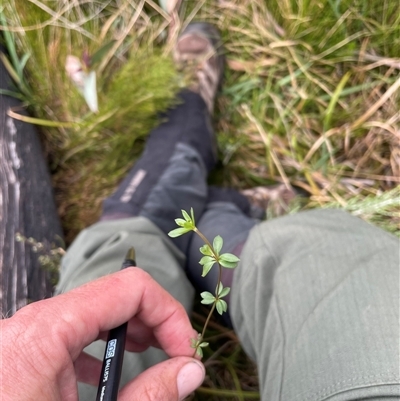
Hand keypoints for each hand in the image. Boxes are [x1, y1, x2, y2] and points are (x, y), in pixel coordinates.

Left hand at [1, 267, 203, 400]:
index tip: (184, 351)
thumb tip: (191, 370)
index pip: (131, 287)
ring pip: (93, 312)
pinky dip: (98, 344)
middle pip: (113, 296)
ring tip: (149, 357)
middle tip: (174, 357)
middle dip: (153, 323)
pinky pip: (69, 332)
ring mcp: (21, 336)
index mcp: (46, 330)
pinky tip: (104, 372)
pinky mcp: (18, 352)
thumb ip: (147, 397)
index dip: (168, 313)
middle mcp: (30, 323)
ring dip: (128, 332)